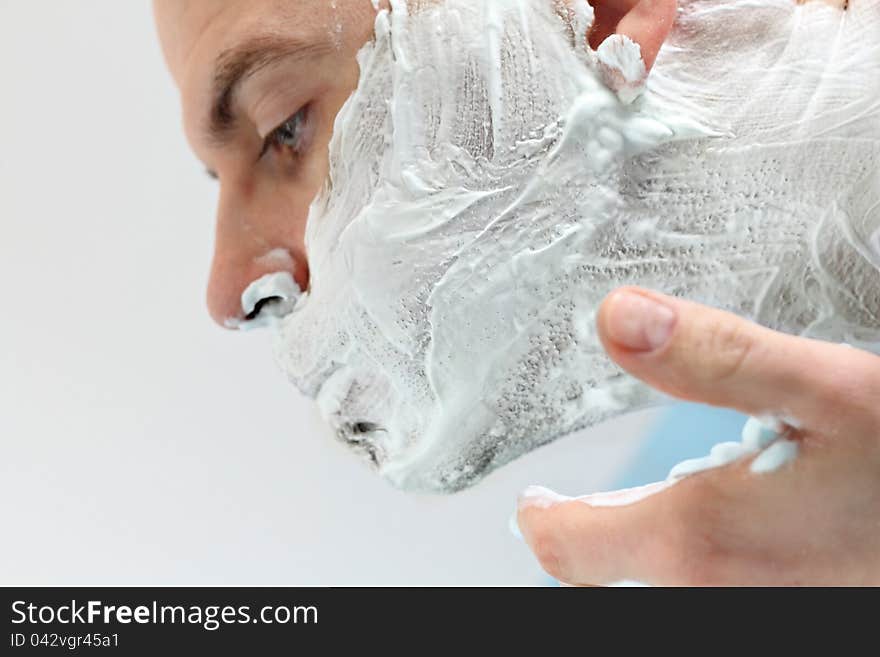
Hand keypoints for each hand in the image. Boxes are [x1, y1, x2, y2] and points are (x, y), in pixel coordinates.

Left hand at [516, 287, 879, 585]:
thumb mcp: (828, 390)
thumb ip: (716, 356)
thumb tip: (617, 317)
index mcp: (704, 541)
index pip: (571, 550)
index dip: (544, 522)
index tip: (534, 502)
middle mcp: (726, 596)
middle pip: (619, 575)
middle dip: (597, 535)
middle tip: (583, 501)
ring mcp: (768, 609)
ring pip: (676, 583)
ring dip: (654, 546)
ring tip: (669, 495)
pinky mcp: (806, 603)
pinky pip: (729, 587)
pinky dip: (714, 556)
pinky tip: (752, 515)